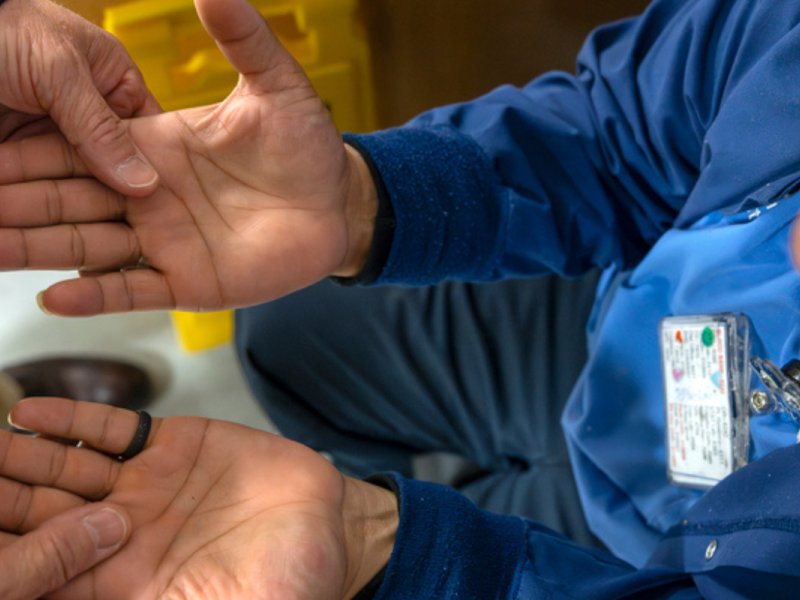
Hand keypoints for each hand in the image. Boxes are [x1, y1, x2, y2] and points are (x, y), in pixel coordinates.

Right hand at [0, 0, 377, 315]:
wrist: (339, 203)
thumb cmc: (310, 146)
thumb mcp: (277, 87)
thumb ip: (242, 39)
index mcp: (155, 148)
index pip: (76, 146)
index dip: (28, 150)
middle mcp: (147, 196)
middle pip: (64, 198)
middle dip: (14, 200)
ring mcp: (166, 241)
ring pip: (86, 245)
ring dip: (35, 248)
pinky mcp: (190, 282)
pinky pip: (136, 289)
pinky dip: (97, 296)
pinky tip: (55, 299)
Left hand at [0, 398, 397, 599]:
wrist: (330, 527)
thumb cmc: (290, 581)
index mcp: (129, 582)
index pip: (50, 570)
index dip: (10, 557)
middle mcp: (127, 531)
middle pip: (44, 515)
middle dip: (1, 498)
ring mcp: (147, 484)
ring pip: (68, 467)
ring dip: (23, 455)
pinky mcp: (174, 444)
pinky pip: (115, 430)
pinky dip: (75, 420)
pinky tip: (37, 413)